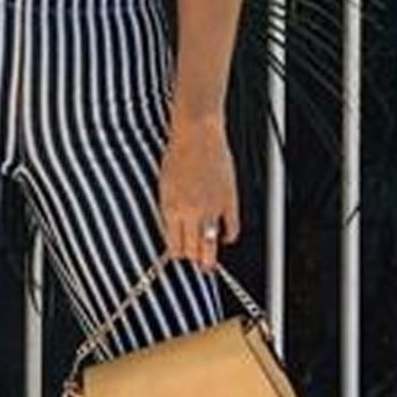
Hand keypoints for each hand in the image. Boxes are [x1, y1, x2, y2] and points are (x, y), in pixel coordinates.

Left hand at [158, 115, 240, 271]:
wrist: (197, 135)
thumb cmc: (178, 156)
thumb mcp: (164, 188)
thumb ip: (168, 213)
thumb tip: (172, 234)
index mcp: (170, 209)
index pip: (174, 247)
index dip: (177, 253)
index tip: (179, 254)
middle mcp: (190, 212)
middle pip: (192, 250)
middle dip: (193, 257)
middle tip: (196, 260)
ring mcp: (211, 208)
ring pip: (210, 246)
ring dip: (209, 256)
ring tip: (209, 261)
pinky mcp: (229, 201)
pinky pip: (232, 230)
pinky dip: (228, 237)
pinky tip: (224, 236)